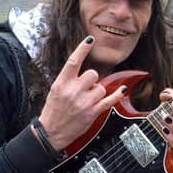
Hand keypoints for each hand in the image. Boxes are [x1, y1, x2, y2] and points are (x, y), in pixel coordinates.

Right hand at [38, 36, 125, 150]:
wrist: (50, 132)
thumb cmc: (53, 111)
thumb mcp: (55, 90)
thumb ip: (69, 80)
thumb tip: (84, 70)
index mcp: (61, 83)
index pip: (74, 61)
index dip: (83, 49)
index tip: (90, 39)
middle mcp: (73, 91)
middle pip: (93, 74)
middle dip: (91, 80)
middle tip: (84, 89)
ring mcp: (83, 102)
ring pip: (100, 88)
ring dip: (96, 93)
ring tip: (86, 101)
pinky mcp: (92, 113)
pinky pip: (109, 100)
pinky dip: (117, 95)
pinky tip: (123, 90)